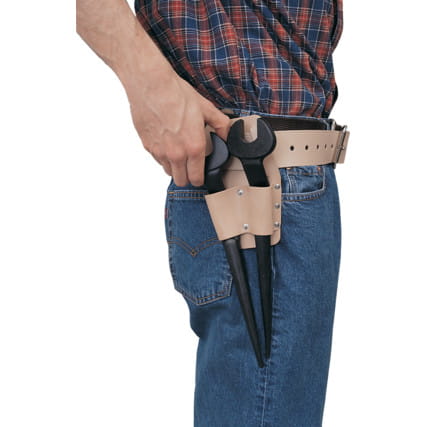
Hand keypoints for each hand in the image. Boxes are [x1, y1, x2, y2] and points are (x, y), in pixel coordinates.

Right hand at [126, 69, 230, 186]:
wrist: (151, 85)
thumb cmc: (176, 94)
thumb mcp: (206, 108)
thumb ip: (221, 125)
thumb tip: (228, 134)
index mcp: (194, 147)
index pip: (197, 178)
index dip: (200, 179)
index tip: (201, 175)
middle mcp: (176, 153)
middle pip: (181, 180)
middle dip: (187, 177)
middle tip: (190, 168)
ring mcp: (160, 152)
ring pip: (168, 172)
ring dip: (174, 167)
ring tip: (179, 154)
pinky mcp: (147, 146)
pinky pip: (157, 159)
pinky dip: (162, 156)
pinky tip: (166, 143)